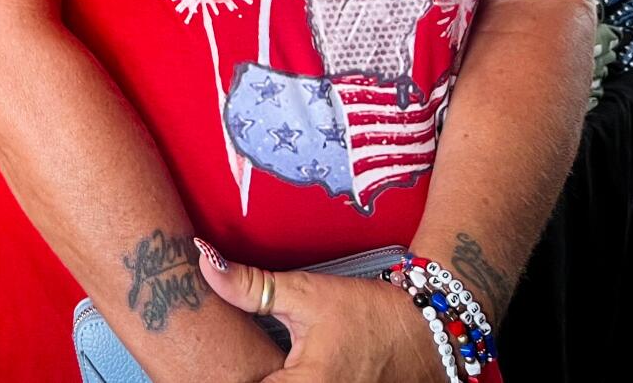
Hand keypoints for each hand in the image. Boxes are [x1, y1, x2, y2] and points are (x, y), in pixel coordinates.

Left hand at [195, 245, 447, 382]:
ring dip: (261, 379)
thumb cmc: (370, 314)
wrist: (430, 335)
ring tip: (254, 366)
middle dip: (241, 376)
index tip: (202, 363)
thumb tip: (204, 261)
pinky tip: (276, 372)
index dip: (223, 374)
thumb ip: (251, 286)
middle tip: (229, 362)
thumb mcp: (307, 293)